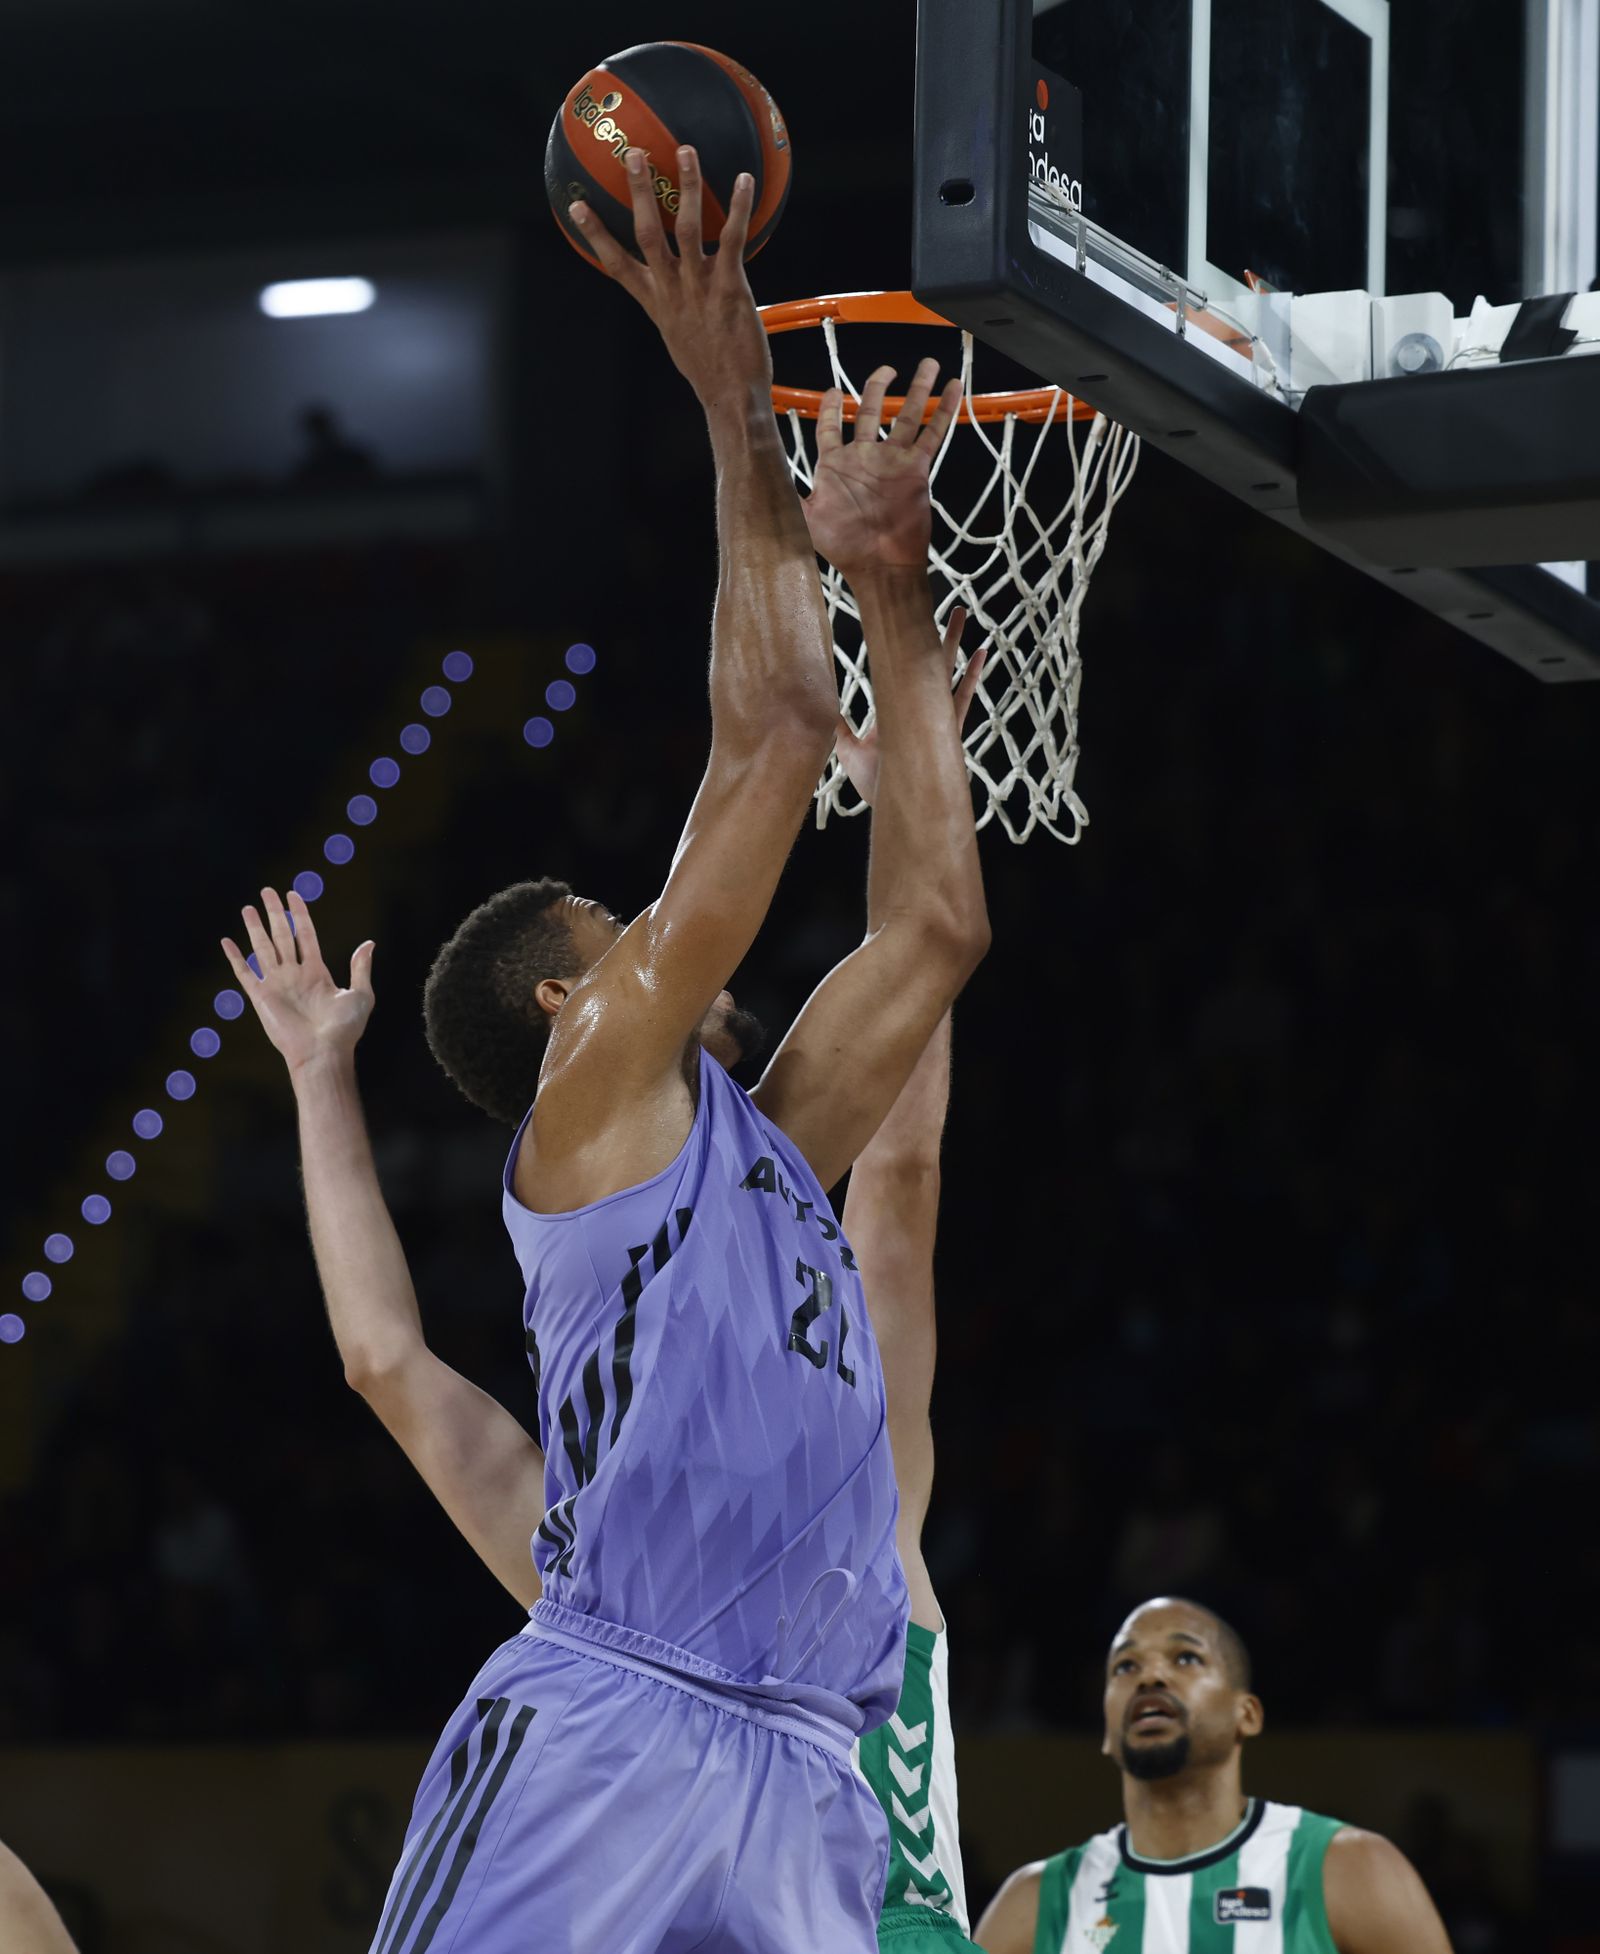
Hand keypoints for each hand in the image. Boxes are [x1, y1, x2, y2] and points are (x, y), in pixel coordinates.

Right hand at [222, 888, 374, 1076]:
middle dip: (275, 913)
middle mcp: (295, 975)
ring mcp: (277, 984)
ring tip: (248, 907)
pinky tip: (227, 941)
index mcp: (317, 972)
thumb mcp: (361, 994)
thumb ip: (361, 968)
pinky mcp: (261, 997)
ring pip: (263, 948)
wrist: (324, 1052)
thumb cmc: (345, 1029)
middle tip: (267, 890)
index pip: (305, 935)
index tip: (293, 895)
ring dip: (255, 928)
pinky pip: (244, 972)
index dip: (299, 914)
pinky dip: (235, 957)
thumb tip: (369, 943)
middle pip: (282, 936)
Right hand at [568, 145, 771, 408]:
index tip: (575, 205)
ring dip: (686, 188)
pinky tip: (742, 180)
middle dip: (639, 193)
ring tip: (685, 152)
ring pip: (688, 229)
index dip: (595, 234)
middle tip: (633, 154)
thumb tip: (675, 291)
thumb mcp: (679, 336)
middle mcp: (672, 291)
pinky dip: (738, 208)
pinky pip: (732, 240)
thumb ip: (673, 306)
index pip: (615, 264)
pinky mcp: (730, 289)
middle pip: (647, 233)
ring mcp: (699, 289)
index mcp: (655, 302)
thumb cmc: (708, 368)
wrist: (731, 397)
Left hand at [803, 360, 962, 577]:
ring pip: (906, 415)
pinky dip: (944, 410)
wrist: (879, 565)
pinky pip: (931, 434)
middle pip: (870, 411)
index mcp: (836, 465)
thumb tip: (756, 482)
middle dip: (877, 387)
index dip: (829, 408)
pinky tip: (953, 387)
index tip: (831, 391)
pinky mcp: (915, 468)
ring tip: (927, 364)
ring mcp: (891, 460)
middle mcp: (864, 457)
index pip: (829, 427)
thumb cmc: (843, 548)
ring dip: (917, 388)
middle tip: (887, 369)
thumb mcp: (805, 520)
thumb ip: (786, 495)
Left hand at [834, 607, 987, 806]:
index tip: (903, 618)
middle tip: (940, 604)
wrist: (893, 807)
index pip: (899, 668)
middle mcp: (918, 707)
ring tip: (962, 615)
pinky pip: (962, 700)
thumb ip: (837, 726)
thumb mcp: (848, 750)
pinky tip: (982, 655)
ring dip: (954, 644)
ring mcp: (935, 716)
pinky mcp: (947, 730)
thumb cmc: (873, 784)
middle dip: (934, 634)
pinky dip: (972, 677)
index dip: (902, 644)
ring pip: (945, 672)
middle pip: (927, 662)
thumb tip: (816, 703)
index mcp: (896, 708)